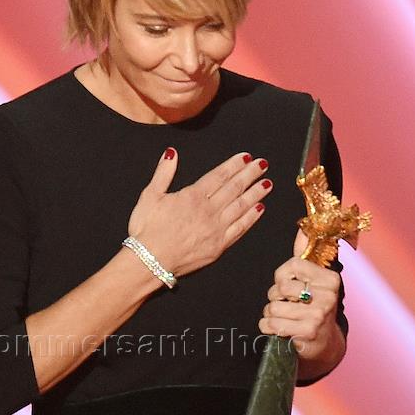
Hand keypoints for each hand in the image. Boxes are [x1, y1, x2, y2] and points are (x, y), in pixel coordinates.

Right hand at [127, 147, 271, 278]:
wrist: (149, 262)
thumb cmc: (147, 230)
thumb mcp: (150, 196)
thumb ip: (163, 173)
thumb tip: (171, 153)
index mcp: (193, 196)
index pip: (219, 176)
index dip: (234, 165)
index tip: (247, 157)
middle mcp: (208, 211)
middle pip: (234, 188)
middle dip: (250, 174)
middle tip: (263, 164)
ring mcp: (216, 229)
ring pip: (241, 206)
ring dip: (256, 193)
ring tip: (267, 183)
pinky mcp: (219, 247)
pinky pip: (240, 229)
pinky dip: (251, 218)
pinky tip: (260, 209)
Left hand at [258, 228, 341, 362]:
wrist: (324, 343)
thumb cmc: (314, 307)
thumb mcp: (313, 280)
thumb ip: (304, 254)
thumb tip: (303, 228)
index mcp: (330, 279)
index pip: (293, 265)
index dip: (281, 276)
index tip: (287, 285)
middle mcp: (327, 297)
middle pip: (280, 288)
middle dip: (275, 297)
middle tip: (286, 304)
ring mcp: (317, 316)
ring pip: (272, 308)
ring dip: (270, 315)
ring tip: (283, 318)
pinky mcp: (305, 334)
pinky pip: (270, 325)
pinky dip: (268, 327)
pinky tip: (280, 329)